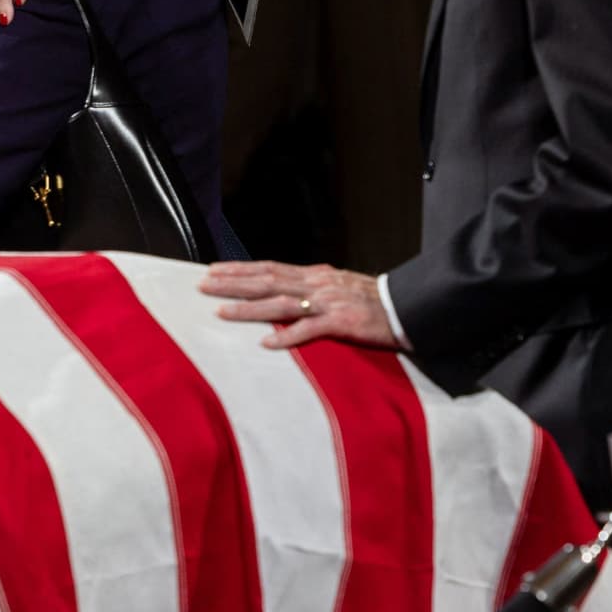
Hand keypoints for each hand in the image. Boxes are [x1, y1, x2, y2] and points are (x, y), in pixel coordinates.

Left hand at [197, 261, 403, 350]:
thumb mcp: (336, 286)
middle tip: (203, 284)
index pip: (269, 268)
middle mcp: (317, 284)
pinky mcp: (343, 323)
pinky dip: (287, 336)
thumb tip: (281, 288)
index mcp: (314, 275)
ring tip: (222, 311)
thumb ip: (309, 288)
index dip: (240, 269)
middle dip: (233, 283)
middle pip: (267, 281)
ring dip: (249, 308)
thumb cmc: (371, 300)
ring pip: (280, 303)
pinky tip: (266, 343)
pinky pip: (310, 330)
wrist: (408, 307)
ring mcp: (328, 303)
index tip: (213, 270)